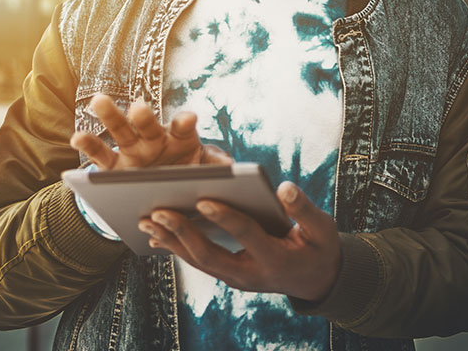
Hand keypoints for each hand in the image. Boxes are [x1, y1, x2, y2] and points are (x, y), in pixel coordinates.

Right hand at [69, 94, 232, 169]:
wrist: (164, 200)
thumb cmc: (188, 180)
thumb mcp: (205, 177)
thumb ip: (216, 168)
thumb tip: (230, 167)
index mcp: (180, 139)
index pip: (183, 128)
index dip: (184, 123)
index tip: (187, 120)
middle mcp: (154, 139)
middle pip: (147, 123)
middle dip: (143, 115)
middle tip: (139, 106)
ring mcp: (131, 151)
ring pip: (120, 130)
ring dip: (110, 115)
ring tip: (99, 101)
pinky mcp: (114, 168)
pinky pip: (99, 155)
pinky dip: (88, 144)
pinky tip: (76, 137)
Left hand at [137, 181, 341, 302]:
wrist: (317, 281)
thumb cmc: (319, 248)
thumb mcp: (323, 229)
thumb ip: (303, 210)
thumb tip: (283, 186)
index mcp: (276, 259)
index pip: (246, 235)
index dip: (225, 218)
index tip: (202, 199)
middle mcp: (251, 274)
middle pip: (210, 255)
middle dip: (182, 233)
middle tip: (156, 212)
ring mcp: (236, 279)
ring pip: (198, 261)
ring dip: (170, 241)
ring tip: (144, 221)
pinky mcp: (227, 275)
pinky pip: (198, 262)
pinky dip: (175, 247)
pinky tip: (155, 234)